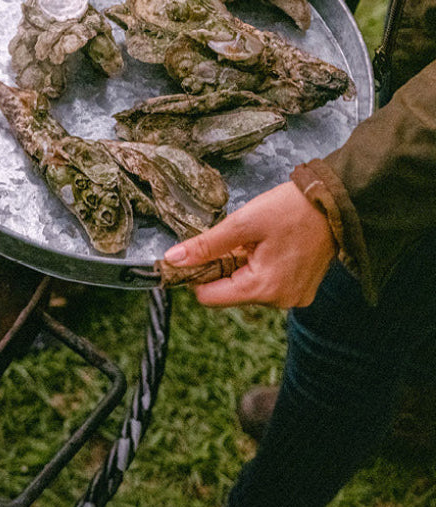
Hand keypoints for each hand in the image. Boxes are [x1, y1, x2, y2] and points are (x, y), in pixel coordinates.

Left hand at [162, 182, 336, 308]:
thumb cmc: (290, 210)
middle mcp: (279, 301)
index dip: (196, 275)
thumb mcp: (242, 223)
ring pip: (245, 287)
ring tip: (256, 241)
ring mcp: (292, 298)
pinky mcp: (300, 290)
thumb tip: (173, 259)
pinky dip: (258, 267)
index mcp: (262, 289)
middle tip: (234, 239)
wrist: (334, 204)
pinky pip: (265, 284)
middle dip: (222, 267)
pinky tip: (269, 247)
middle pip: (227, 292)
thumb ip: (206, 245)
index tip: (196, 253)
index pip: (208, 297)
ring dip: (240, 266)